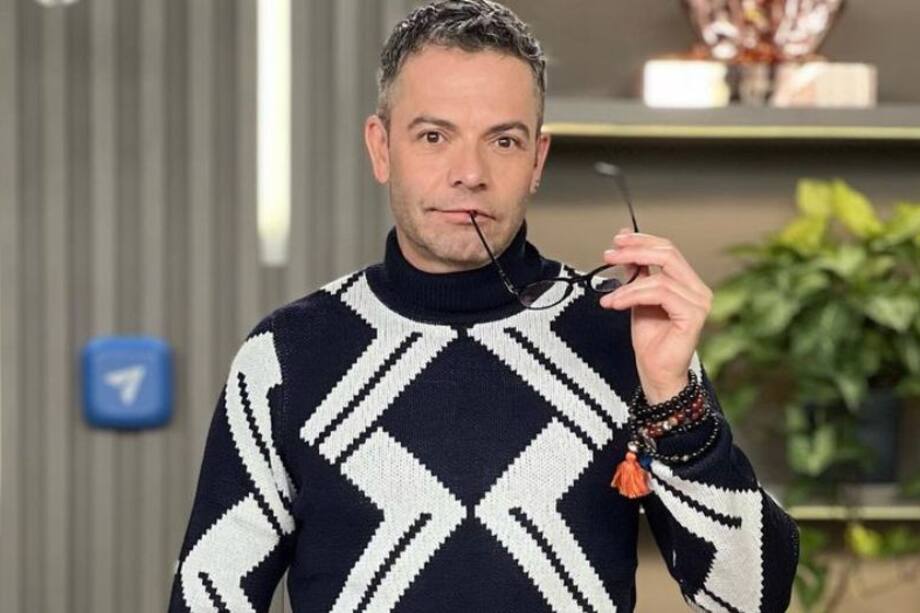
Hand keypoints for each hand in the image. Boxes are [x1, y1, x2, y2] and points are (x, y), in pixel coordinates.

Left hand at [599, 229, 712, 403]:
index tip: (617, 240)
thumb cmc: (650, 340)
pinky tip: (616, 304)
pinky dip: (633, 296)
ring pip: (659, 278)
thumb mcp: (637, 297)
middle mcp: (698, 289)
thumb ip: (635, 271)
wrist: (656, 372)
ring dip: (627, 285)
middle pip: (668, 254)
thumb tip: (623, 244)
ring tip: (610, 298)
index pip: (668, 249)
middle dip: (634, 252)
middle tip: (609, 256)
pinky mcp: (693, 315)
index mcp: (687, 282)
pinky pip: (660, 294)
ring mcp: (699, 302)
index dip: (642, 240)